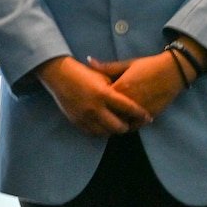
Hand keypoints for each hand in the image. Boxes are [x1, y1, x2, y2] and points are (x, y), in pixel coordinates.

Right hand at [34, 55, 151, 135]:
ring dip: (114, 130)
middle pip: (118, 126)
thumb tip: (133, 101)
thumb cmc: (84, 73)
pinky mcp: (76, 120)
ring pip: (106, 132)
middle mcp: (94, 107)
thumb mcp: (103, 77)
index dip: (140, 114)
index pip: (128, 108)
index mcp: (103, 94)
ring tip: (119, 125)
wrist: (58, 74)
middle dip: (128, 126)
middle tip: (132, 123)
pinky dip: (102, 131)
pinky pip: (93, 132)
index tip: (148, 117)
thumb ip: (117, 90)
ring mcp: (84, 116)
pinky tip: (106, 126)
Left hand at [90, 52, 190, 123]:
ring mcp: (139, 110)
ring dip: (115, 122)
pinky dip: (128, 126)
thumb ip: (107, 67)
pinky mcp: (149, 115)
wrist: (174, 71)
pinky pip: (135, 126)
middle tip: (97, 113)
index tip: (91, 100)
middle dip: (103, 114)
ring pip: (121, 122)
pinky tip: (124, 122)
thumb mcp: (127, 64)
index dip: (95, 101)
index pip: (100, 99)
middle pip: (109, 113)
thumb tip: (89, 61)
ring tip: (109, 120)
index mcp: (120, 87)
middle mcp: (129, 101)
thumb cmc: (149, 66)